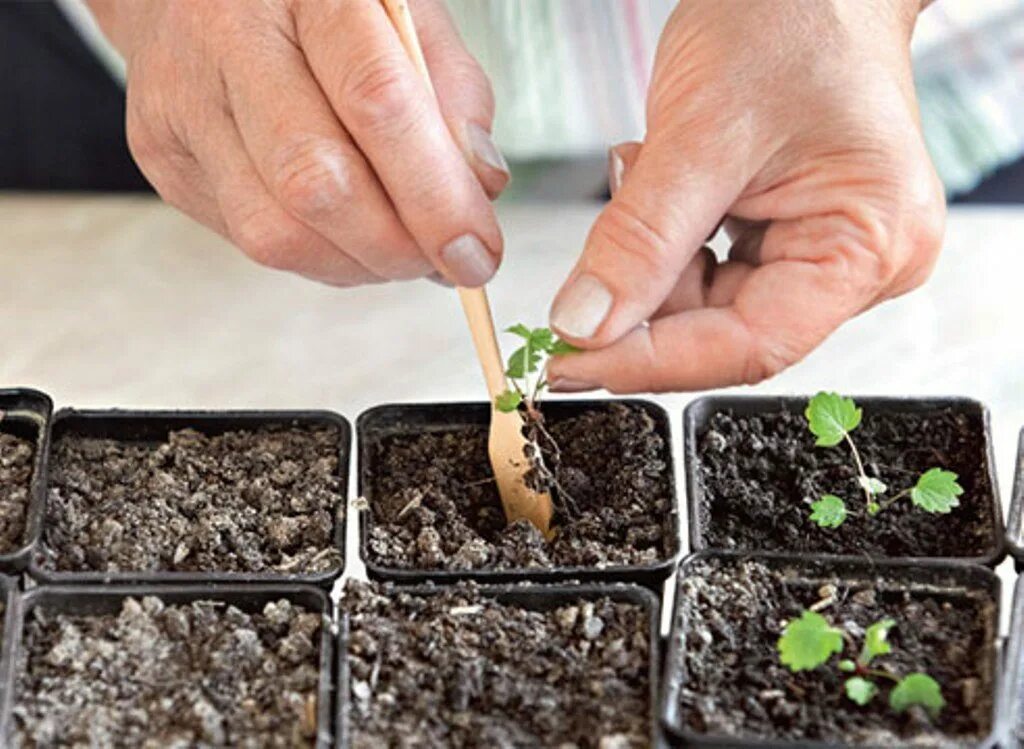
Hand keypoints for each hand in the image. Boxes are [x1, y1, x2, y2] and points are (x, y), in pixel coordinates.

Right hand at [87, 0, 506, 286]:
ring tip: (399, 249)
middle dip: (396, 247)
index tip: (476, 251)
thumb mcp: (407, 15)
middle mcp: (227, 41)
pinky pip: (252, 241)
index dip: (435, 195)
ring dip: (358, 264)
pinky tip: (347, 233)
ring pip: (276, 232)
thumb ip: (452, 93)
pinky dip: (321, 256)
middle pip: (315, 182)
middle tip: (442, 262)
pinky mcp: (164, 159)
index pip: (376, 100)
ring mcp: (182, 105)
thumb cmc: (318, 4)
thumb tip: (479, 188)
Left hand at [547, 0, 944, 391]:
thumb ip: (640, 242)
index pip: (750, 345)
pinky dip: (663, 244)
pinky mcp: (789, 231)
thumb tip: (585, 326)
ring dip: (649, 264)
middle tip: (571, 296)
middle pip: (727, 329)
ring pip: (708, 302)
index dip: (653, 363)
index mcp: (868, 243)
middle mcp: (857, 259)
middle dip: (642, 310)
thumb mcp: (700, 136)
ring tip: (641, 175)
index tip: (574, 365)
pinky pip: (710, 268)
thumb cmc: (791, 19)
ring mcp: (823, 246)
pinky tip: (658, 183)